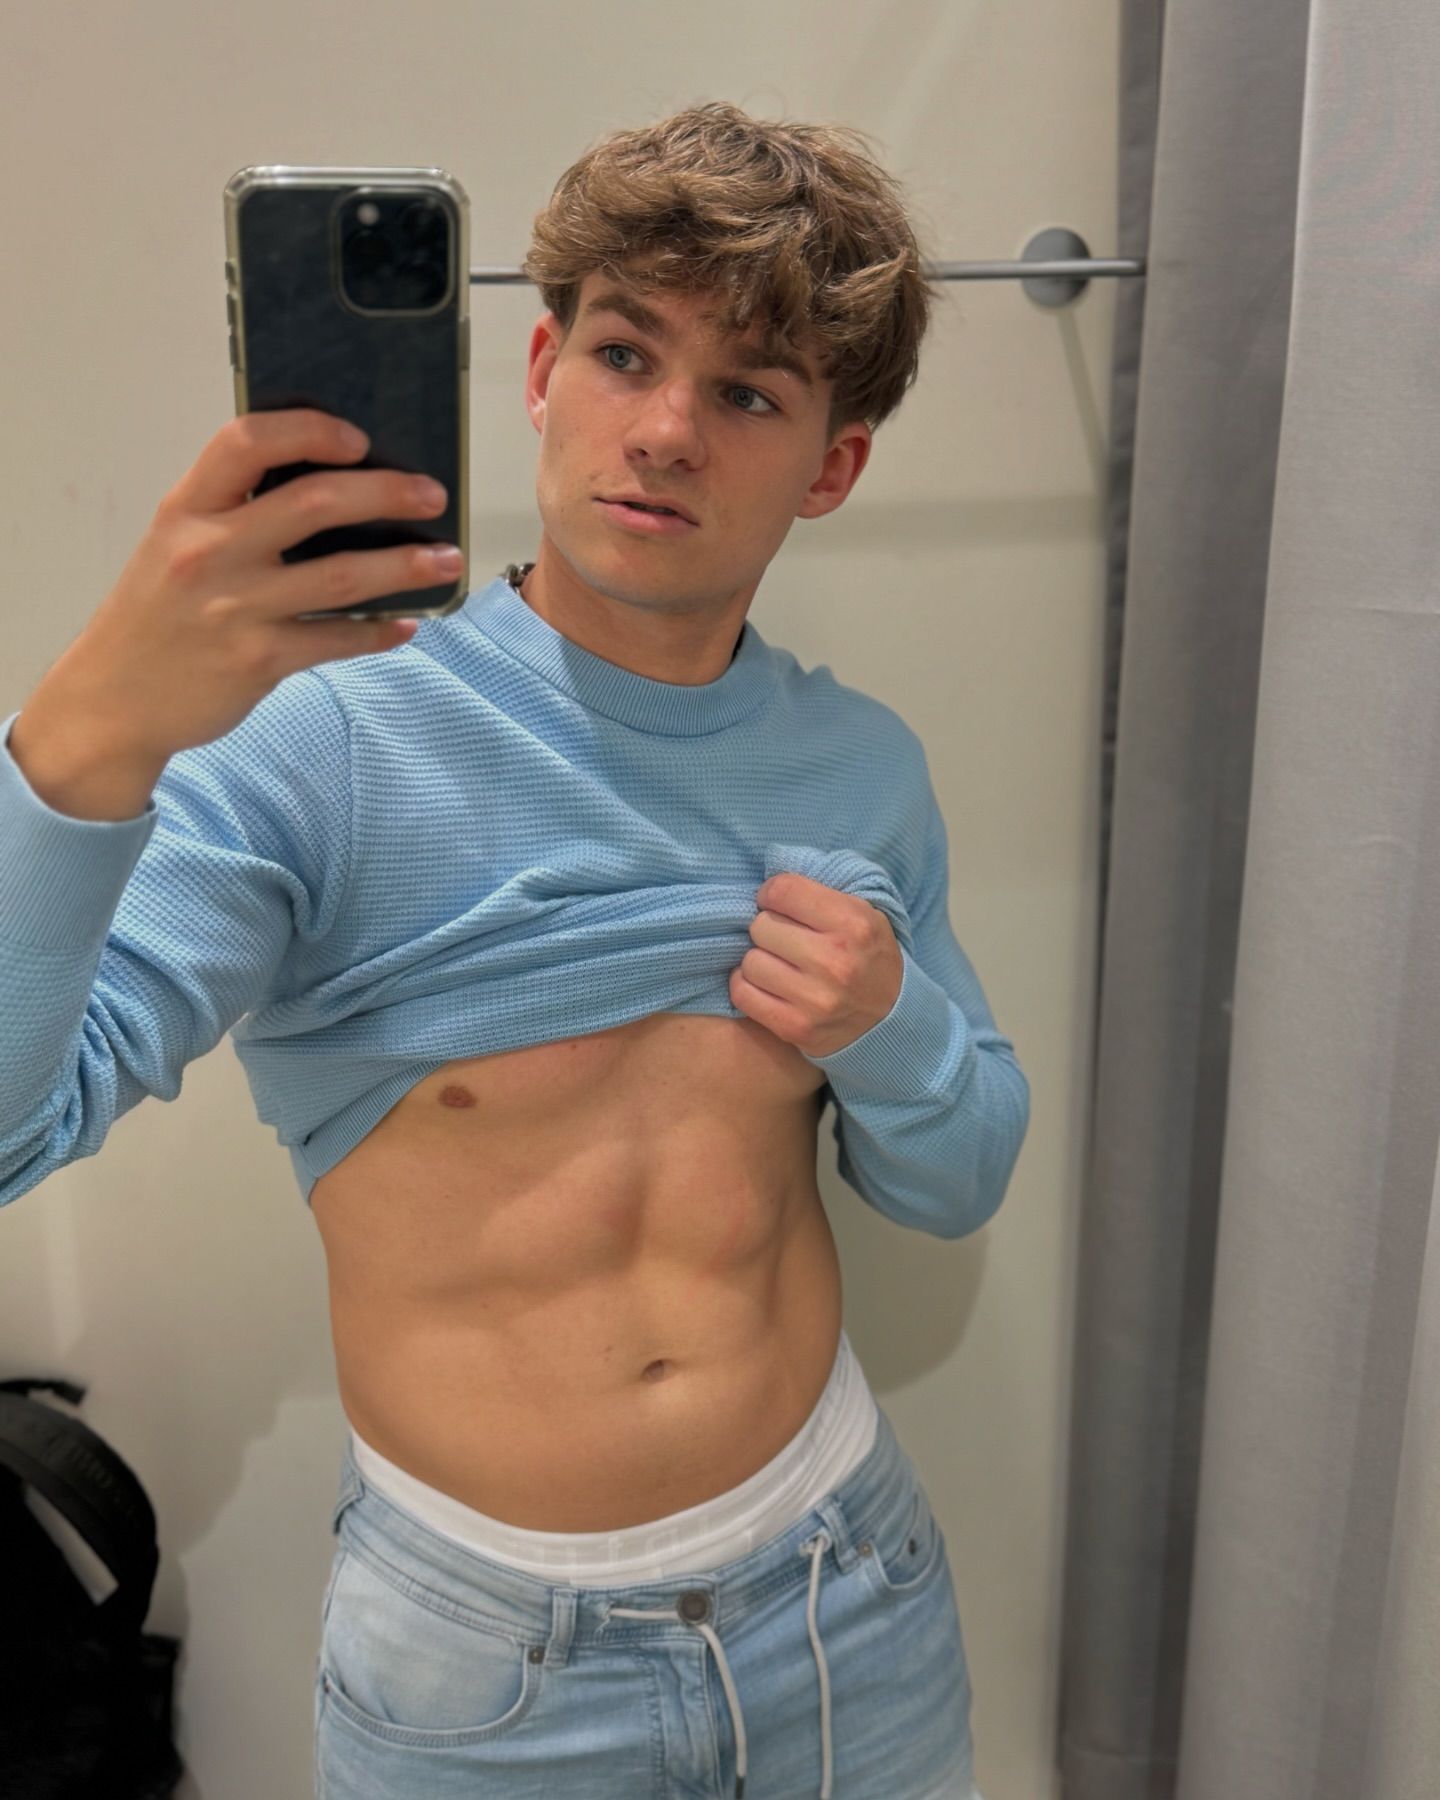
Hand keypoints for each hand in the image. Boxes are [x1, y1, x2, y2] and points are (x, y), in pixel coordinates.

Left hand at [730, 872, 903, 1056]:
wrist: (892, 1020)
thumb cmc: (869, 956)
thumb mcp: (864, 914)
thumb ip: (820, 893)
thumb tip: (768, 883)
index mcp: (853, 924)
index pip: (783, 891)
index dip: (771, 893)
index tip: (777, 904)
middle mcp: (834, 962)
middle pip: (761, 926)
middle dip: (767, 928)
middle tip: (782, 938)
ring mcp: (815, 1000)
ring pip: (749, 962)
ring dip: (758, 959)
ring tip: (778, 963)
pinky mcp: (796, 1028)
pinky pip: (743, 995)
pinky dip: (747, 986)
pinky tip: (767, 983)